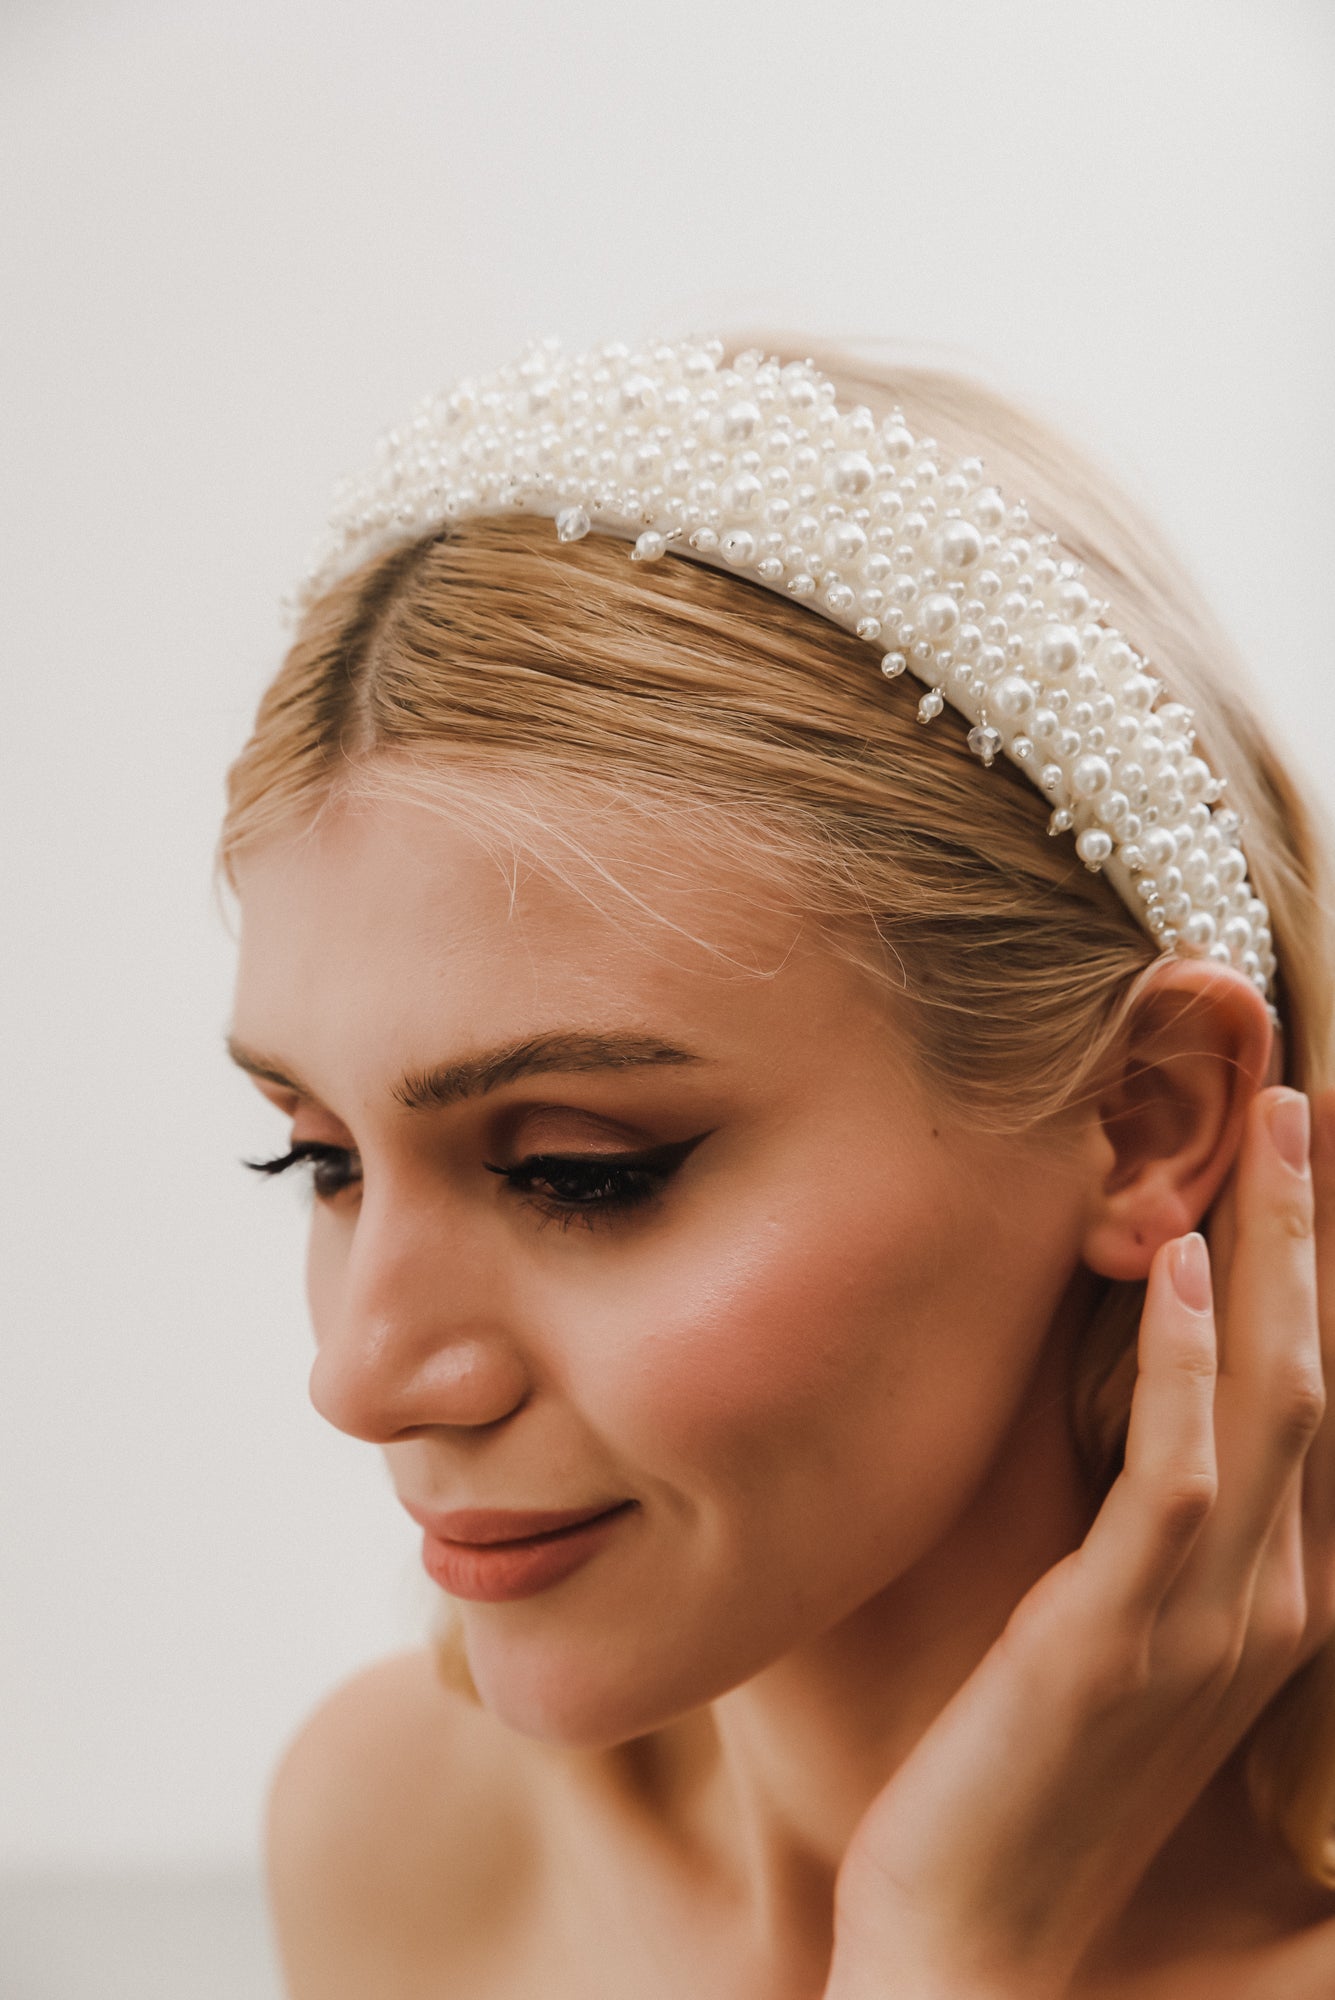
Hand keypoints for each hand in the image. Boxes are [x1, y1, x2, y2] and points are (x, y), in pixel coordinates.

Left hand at [823, 1085, 1334, 1999]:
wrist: (977, 1941)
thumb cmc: (1029, 1770)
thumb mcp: (1108, 1629)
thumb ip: (1145, 1523)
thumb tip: (1132, 1390)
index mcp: (1273, 1594)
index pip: (1318, 1398)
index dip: (1322, 1273)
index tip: (1306, 1159)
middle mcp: (1271, 1600)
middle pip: (1317, 1373)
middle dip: (1314, 1229)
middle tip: (1296, 1099)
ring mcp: (1205, 1623)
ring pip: (1271, 1402)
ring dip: (1271, 1256)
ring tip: (1260, 1133)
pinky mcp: (1116, 1640)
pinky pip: (1172, 1481)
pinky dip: (1185, 1366)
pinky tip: (1179, 1269)